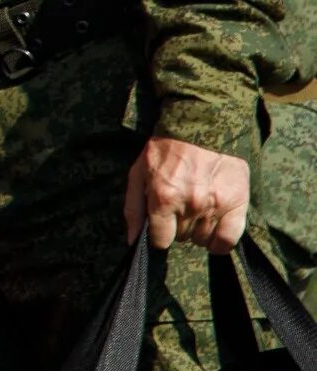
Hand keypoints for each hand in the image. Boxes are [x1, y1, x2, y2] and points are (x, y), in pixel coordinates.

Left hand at [127, 137, 249, 252]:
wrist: (202, 127)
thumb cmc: (165, 151)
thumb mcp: (138, 173)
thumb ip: (134, 209)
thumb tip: (133, 241)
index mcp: (164, 197)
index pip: (161, 239)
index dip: (159, 235)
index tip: (161, 226)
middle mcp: (191, 204)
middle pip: (182, 238)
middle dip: (178, 228)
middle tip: (179, 209)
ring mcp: (215, 205)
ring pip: (203, 239)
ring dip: (197, 232)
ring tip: (196, 212)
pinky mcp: (237, 203)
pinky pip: (229, 239)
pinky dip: (220, 242)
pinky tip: (213, 231)